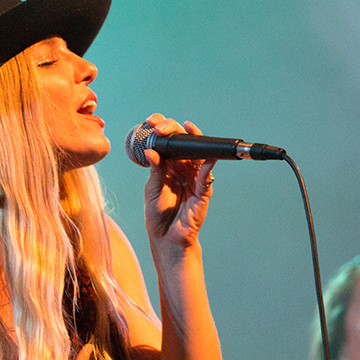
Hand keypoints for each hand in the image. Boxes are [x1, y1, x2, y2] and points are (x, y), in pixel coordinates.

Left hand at [141, 113, 216, 248]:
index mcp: (169, 166)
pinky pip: (207, 175)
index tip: (153, 122)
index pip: (169, 142)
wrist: (166, 238)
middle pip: (185, 144)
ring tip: (188, 129)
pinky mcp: (203, 191)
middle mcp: (183, 169)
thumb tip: (152, 150)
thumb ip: (156, 170)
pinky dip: (208, 165)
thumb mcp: (152, 188)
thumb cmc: (158, 214)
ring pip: (199, 155)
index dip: (164, 129)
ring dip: (195, 141)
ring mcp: (194, 178)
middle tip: (164, 127)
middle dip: (177, 131)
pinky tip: (206, 156)